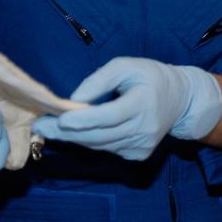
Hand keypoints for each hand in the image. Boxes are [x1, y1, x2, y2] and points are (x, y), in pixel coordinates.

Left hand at [32, 57, 221, 160]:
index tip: (60, 119)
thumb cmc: (149, 77)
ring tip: (52, 128)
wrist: (180, 99)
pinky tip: (83, 131)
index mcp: (144, 103)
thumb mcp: (126, 66)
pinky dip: (93, 141)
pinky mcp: (140, 154)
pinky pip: (108, 150)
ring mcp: (143, 145)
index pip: (111, 115)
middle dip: (67, 132)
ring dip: (75, 138)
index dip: (85, 120)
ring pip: (100, 146)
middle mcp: (145, 128)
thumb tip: (74, 101)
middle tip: (41, 126)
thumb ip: (99, 80)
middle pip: (100, 135)